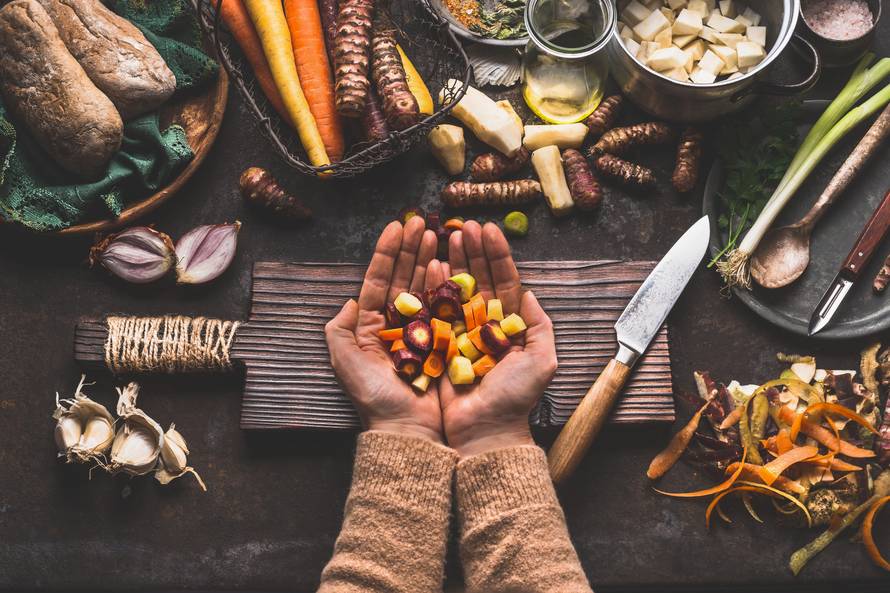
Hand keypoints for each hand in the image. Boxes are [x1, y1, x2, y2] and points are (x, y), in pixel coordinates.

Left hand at [325, 217, 444, 442]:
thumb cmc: (374, 397)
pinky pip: (442, 307)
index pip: (379, 280)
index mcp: (370, 326)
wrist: (407, 428)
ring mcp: (420, 331)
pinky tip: (448, 263)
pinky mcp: (440, 341)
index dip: (387, 252)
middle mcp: (395, 325)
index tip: (396, 226)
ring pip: (424, 286)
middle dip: (411, 248)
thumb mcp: (345, 361)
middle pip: (403, 277)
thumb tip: (349, 299)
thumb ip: (339, 329)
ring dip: (429, 259)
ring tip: (437, 234)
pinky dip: (445, 284)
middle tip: (422, 221)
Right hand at [439, 221, 557, 456]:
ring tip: (448, 235)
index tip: (489, 230)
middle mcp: (486, 323)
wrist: (485, 430)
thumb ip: (540, 325)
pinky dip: (434, 285)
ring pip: (457, 288)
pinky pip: (437, 309)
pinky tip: (431, 264)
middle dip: (473, 250)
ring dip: (453, 261)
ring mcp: (461, 331)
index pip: (505, 281)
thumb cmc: (516, 398)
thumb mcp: (542, 361)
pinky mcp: (440, 342)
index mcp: (510, 324)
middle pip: (479, 278)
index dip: (497, 255)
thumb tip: (531, 292)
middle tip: (465, 224)